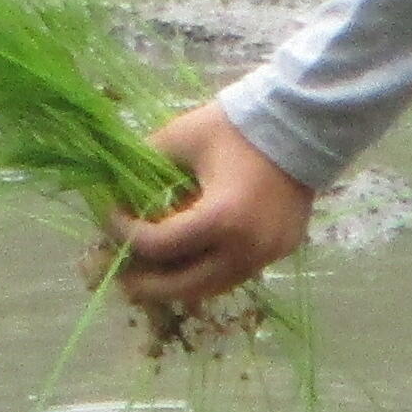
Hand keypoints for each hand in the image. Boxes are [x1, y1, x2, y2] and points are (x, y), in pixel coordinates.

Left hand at [111, 103, 312, 321]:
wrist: (300, 124)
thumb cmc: (237, 128)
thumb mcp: (182, 138)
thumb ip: (146, 163)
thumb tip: (116, 188)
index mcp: (221, 218)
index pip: (160, 245)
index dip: (126, 235)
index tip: (111, 219)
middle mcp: (245, 248)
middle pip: (184, 286)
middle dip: (147, 284)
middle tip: (122, 277)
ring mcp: (266, 255)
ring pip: (212, 288)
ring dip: (179, 286)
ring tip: (152, 277)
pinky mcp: (280, 252)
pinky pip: (236, 274)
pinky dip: (208, 273)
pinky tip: (190, 263)